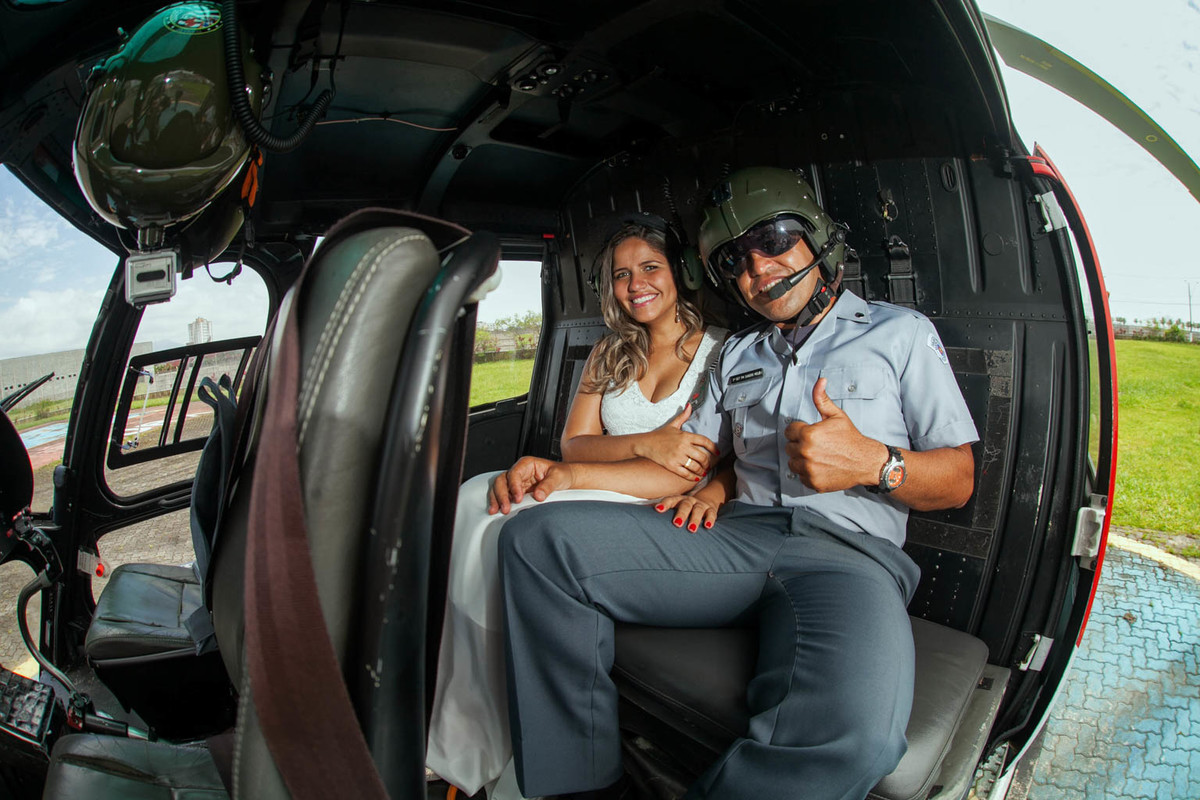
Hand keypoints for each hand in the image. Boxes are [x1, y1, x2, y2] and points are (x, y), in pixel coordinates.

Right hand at [487, 456, 574, 514]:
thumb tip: (538, 496)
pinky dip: (499, 503)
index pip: (514, 473)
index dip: (514, 486)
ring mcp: (517, 482)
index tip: (518, 498)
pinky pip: (505, 496)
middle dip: (501, 494)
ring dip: (497, 499)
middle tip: (505, 507)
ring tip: (496, 510)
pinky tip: (497, 510)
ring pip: (500, 488)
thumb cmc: (562, 473)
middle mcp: (520, 472)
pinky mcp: (517, 492)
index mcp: (527, 464)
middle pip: (502, 480)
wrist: (567, 479)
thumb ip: (548, 486)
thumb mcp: (558, 477)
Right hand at [634, 404, 718, 481]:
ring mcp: (677, 457)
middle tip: (708, 465)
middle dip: (708, 463)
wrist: (645, 444)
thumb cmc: (659, 435)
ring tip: (703, 472)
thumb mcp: (672, 425)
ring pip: (696, 466)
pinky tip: (696, 477)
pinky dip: (693, 477)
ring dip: (702, 471)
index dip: (713, 448)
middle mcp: (683, 446)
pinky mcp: (671, 466)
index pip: (705, 441)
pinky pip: (686, 473)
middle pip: (702, 456)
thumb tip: (690, 405)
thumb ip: (683, 416)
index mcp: (685, 436)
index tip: (717, 453)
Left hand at [654, 493, 720, 532]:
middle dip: (681, 514)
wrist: (707, 499)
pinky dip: (710, 519)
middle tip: (676, 524)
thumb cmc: (684, 507)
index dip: (664, 504)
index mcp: (678, 500)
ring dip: (695, 518)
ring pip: (698, 510)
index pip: (671, 500)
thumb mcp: (675, 506)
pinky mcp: (711, 510)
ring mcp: (701, 505)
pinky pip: (711, 514)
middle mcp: (689, 501)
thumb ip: (663, 510)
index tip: (658, 509)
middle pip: (685, 505)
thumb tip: (641, 515)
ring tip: (691, 529)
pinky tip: (708, 526)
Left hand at [784, 378, 887, 492]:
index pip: (789, 431)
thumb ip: (822, 399)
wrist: (866, 461)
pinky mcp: (813, 483)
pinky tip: (822, 467)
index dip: (800, 431)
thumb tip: (820, 381)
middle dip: (800, 445)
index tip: (811, 434)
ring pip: (793, 463)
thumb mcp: (836, 416)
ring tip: (819, 456)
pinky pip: (801, 477)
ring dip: (802, 460)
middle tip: (818, 445)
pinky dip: (809, 473)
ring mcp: (809, 469)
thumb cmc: (851, 438)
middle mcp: (806, 452)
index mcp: (808, 434)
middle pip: (789, 447)